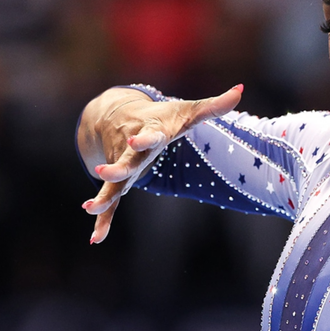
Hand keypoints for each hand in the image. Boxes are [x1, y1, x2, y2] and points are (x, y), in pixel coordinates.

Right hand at [80, 85, 243, 243]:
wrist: (118, 114)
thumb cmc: (163, 115)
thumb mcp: (188, 110)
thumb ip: (215, 106)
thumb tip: (240, 91)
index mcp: (151, 133)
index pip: (148, 136)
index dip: (143, 139)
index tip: (135, 140)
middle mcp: (132, 152)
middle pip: (125, 161)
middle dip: (116, 168)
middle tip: (102, 172)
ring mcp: (123, 166)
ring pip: (112, 184)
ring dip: (103, 197)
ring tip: (89, 208)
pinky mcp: (118, 181)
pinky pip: (111, 201)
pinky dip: (104, 221)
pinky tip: (96, 239)